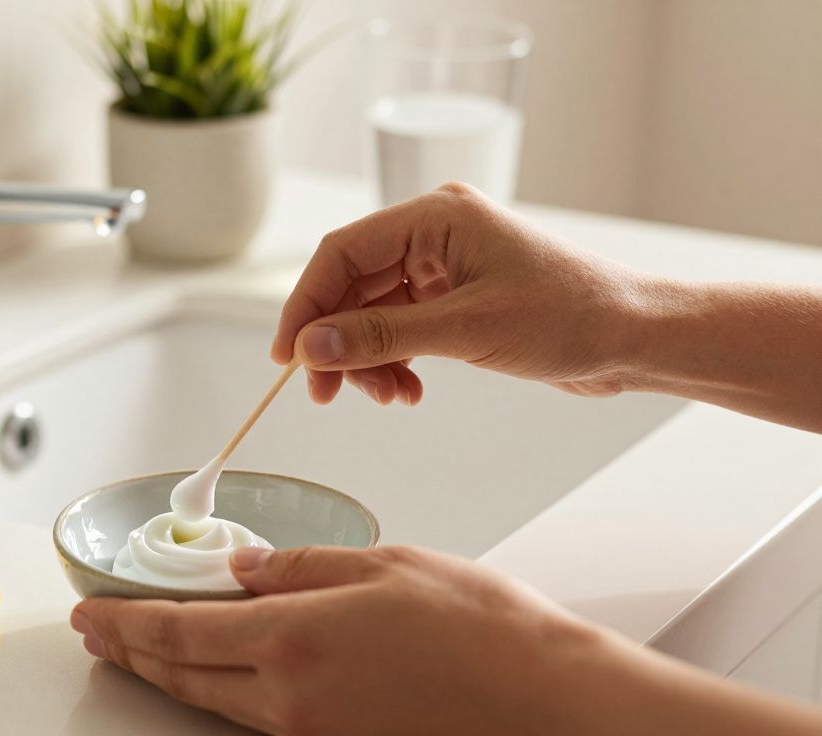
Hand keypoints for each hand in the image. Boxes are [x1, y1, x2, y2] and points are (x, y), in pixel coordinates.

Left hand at [70, 545, 608, 734]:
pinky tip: (216, 672)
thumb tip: (245, 569)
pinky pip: (254, 719)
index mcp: (291, 640)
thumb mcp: (382, 566)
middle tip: (98, 633)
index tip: (93, 613)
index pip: (177, 632)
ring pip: (212, 701)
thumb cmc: (483, 630)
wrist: (549, 702)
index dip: (124, 623)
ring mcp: (310, 732)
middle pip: (181, 675)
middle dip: (130, 652)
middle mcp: (289, 698)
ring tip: (139, 651)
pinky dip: (218, 691)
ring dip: (168, 673)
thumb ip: (299, 568)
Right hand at [272, 182, 645, 404]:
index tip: (288, 356)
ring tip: (385, 396)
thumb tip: (313, 348)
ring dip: (367, 358)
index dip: (306, 304)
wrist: (635, 338)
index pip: (342, 253)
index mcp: (436, 217)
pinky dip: (393, 360)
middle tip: (325, 393)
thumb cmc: (573, 317)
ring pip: (371, 312)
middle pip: (351, 284)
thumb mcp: (468, 330)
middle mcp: (434, 234)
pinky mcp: (455, 299)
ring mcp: (444, 267)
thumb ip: (383, 336)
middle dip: (336, 341)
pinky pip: (399, 327)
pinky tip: (406, 390)